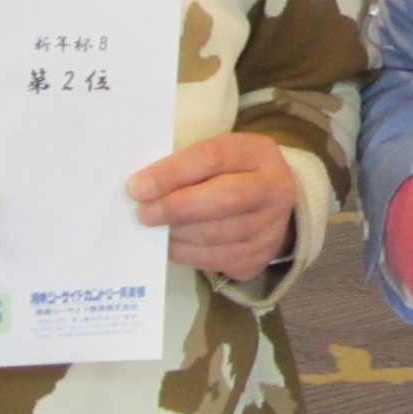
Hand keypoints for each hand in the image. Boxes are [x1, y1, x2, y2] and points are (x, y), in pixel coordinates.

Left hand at [129, 133, 297, 279]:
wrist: (270, 204)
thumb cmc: (232, 173)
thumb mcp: (220, 156)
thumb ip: (187, 165)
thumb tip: (143, 187)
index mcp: (259, 153)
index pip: (215, 157)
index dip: (174, 172)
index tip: (138, 186)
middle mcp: (273, 190)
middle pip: (224, 199)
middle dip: (177, 208)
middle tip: (144, 214)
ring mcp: (271, 227)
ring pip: (218, 235)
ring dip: (178, 234)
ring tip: (155, 229)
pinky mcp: (259, 257)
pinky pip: (216, 260)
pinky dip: (187, 254)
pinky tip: (173, 244)